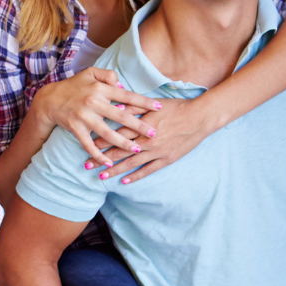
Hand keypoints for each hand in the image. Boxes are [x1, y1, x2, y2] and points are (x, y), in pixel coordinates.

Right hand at [32, 69, 161, 167]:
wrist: (48, 99)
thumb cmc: (72, 86)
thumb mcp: (90, 72)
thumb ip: (109, 75)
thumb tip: (123, 85)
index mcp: (100, 89)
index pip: (127, 95)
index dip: (143, 102)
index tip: (159, 108)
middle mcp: (94, 103)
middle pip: (121, 116)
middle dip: (139, 126)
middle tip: (154, 134)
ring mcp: (84, 117)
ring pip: (108, 133)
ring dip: (123, 143)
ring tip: (137, 150)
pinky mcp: (76, 129)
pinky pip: (89, 145)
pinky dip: (98, 155)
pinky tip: (109, 164)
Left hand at [87, 98, 207, 184]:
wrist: (199, 118)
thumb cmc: (176, 108)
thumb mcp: (153, 104)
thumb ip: (134, 105)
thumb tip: (116, 106)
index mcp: (141, 125)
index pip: (115, 134)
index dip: (100, 141)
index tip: (87, 145)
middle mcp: (146, 141)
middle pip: (119, 151)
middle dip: (101, 159)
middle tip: (86, 166)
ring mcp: (156, 152)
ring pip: (130, 163)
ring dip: (114, 170)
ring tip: (101, 177)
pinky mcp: (166, 159)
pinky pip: (147, 170)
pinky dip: (135, 176)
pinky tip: (124, 181)